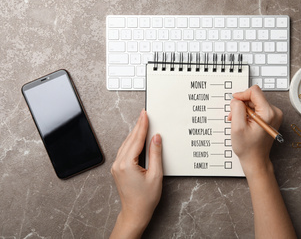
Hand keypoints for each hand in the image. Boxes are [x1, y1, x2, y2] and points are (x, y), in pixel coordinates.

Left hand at [110, 109, 162, 238]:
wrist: (135, 212)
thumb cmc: (145, 198)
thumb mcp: (155, 175)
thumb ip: (156, 154)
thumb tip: (156, 138)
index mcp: (127, 164)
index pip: (137, 139)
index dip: (142, 126)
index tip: (145, 115)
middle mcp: (119, 164)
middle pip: (130, 140)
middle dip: (138, 126)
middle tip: (144, 115)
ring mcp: (116, 166)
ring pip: (126, 144)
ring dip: (134, 133)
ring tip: (141, 123)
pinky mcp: (118, 169)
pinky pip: (124, 150)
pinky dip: (131, 142)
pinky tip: (136, 138)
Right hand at [228, 85, 282, 175]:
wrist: (255, 159)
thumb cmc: (248, 148)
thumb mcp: (237, 127)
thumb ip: (237, 109)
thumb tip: (237, 99)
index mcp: (268, 113)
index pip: (254, 91)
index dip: (242, 95)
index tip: (234, 102)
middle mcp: (274, 112)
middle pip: (254, 97)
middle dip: (242, 105)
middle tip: (235, 117)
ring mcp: (274, 115)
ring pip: (255, 102)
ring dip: (244, 110)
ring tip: (239, 121)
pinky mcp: (271, 117)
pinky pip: (258, 108)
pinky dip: (249, 113)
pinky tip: (244, 122)